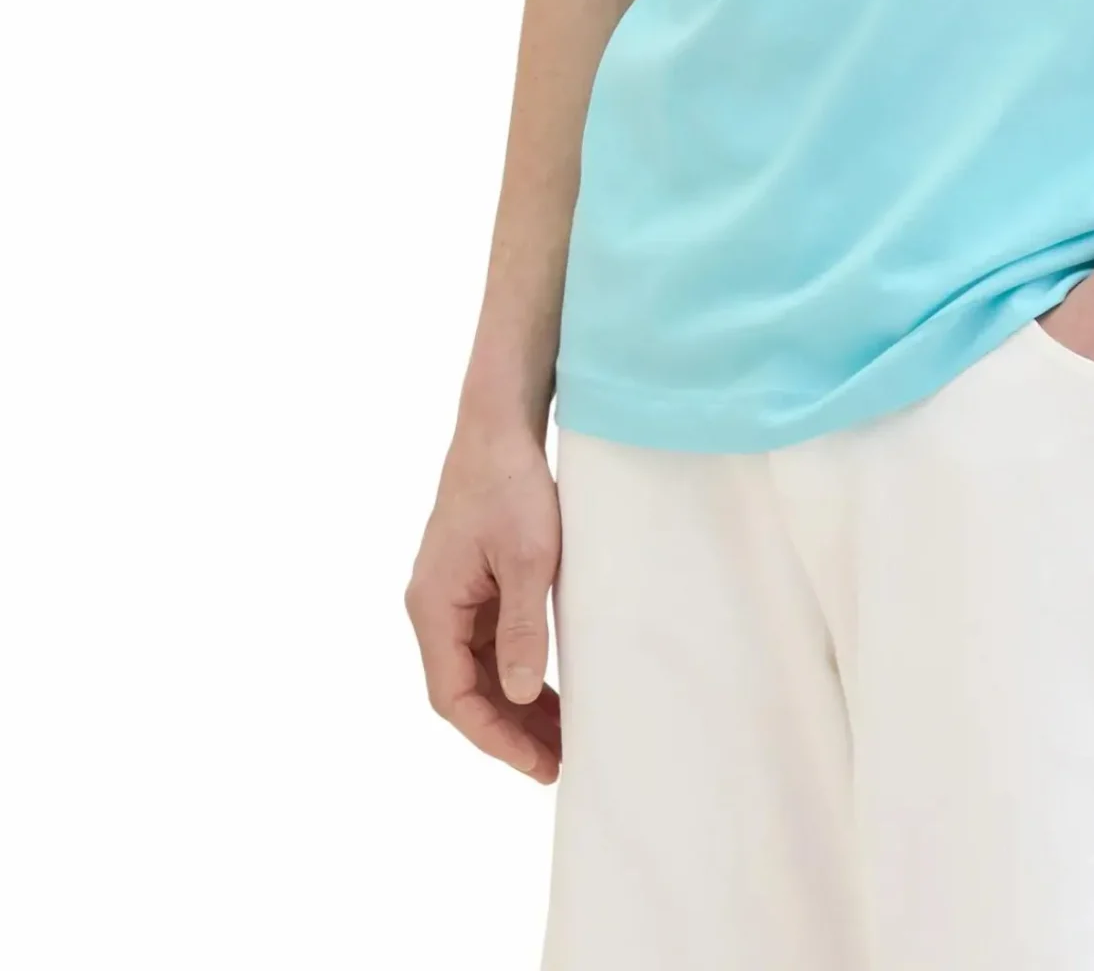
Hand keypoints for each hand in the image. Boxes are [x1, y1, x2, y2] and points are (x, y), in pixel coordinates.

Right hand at [405, 427, 561, 783]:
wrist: (499, 426)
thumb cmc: (509, 484)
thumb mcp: (526, 558)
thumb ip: (521, 628)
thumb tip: (519, 696)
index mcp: (433, 607)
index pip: (454, 696)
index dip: (494, 736)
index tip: (536, 763)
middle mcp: (434, 608)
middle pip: (466, 689)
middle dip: (510, 730)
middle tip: (558, 763)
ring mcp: (453, 596)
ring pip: (480, 670)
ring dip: (517, 704)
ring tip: (562, 737)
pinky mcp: (473, 583)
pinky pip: (490, 643)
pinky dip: (519, 669)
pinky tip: (551, 689)